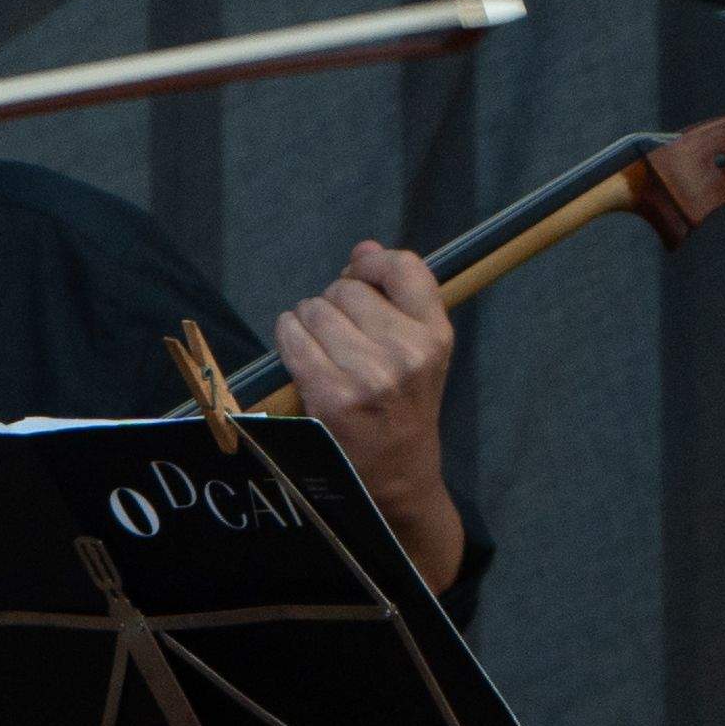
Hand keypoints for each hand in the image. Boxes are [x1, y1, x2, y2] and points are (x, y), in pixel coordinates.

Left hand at [263, 238, 456, 516]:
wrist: (397, 477)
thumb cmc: (403, 407)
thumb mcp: (420, 352)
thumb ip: (397, 295)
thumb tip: (364, 248)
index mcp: (436, 335)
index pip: (403, 266)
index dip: (371, 264)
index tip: (359, 278)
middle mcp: (407, 352)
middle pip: (346, 287)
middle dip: (335, 302)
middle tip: (342, 335)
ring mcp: (369, 375)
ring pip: (314, 308)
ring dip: (309, 320)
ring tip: (324, 349)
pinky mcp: (331, 395)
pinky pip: (292, 335)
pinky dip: (288, 335)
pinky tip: (299, 352)